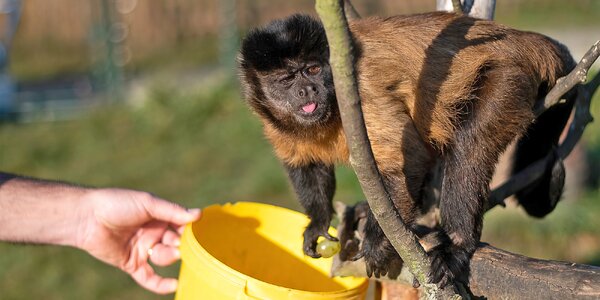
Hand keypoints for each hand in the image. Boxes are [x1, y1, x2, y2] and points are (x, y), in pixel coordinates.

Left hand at [75, 188, 200, 293]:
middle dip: (180, 245)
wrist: (86, 217)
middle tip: (180, 245)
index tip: (199, 234)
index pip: (182, 225)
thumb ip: (172, 211)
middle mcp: (153, 233)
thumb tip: (197, 215)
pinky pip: (149, 277)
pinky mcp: (131, 264)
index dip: (190, 230)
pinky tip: (173, 285)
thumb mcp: (147, 203)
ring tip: (167, 253)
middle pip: (175, 243)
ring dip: (168, 257)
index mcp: (159, 216)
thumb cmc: (116, 203)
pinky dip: (160, 284)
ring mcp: (143, 249)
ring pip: (164, 259)